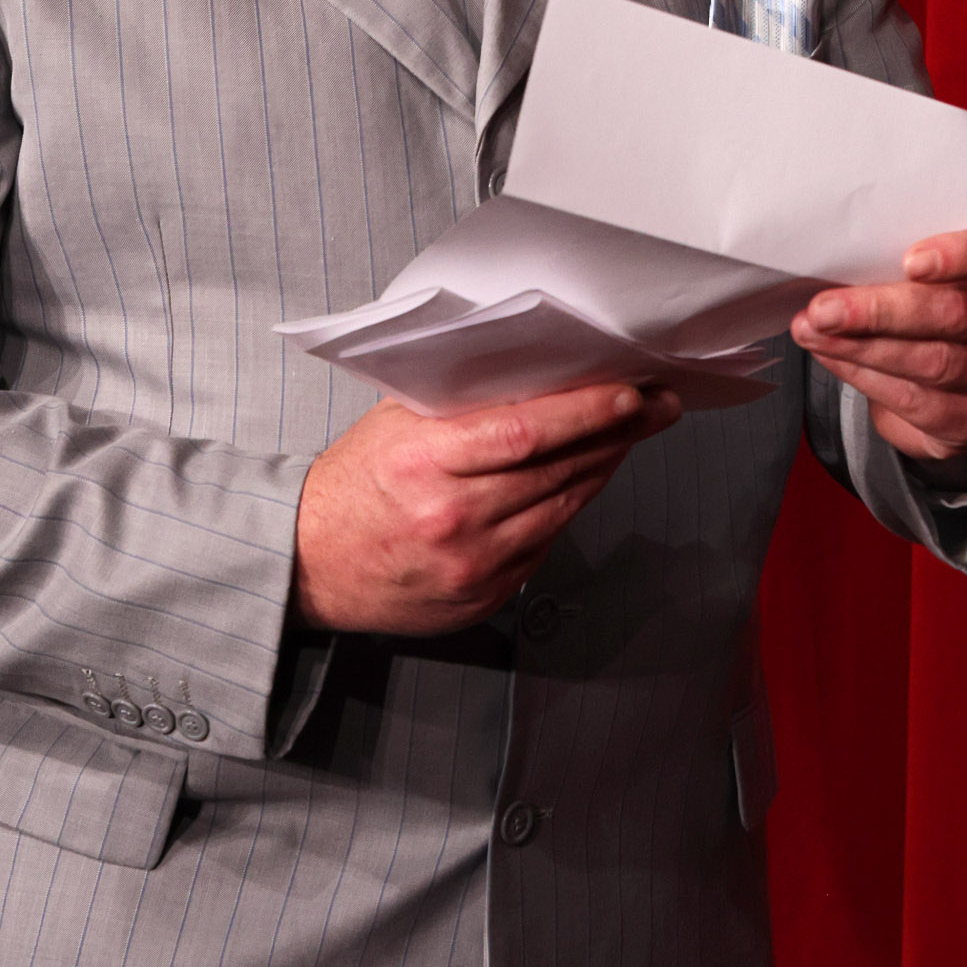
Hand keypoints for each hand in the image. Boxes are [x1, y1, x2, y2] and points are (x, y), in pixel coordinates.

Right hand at [293, 380, 682, 635]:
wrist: (307, 563)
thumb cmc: (352, 483)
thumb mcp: (395, 423)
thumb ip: (460, 401)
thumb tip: (538, 371)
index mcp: (425, 463)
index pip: (527, 432)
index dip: (589, 412)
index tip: (632, 393)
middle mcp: (453, 517)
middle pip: (559, 469)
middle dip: (620, 433)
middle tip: (659, 405)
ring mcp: (472, 564)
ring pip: (564, 507)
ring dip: (605, 467)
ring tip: (633, 434)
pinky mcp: (485, 596)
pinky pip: (546, 543)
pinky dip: (570, 507)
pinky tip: (585, 480)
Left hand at [791, 217, 966, 463]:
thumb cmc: (944, 297)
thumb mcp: (942, 269)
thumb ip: (909, 264)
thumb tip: (837, 266)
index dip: (963, 255)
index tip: (910, 261)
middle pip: (959, 313)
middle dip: (882, 311)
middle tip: (824, 308)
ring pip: (935, 363)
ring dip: (864, 348)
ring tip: (813, 332)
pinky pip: (920, 402)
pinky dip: (867, 378)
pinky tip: (834, 358)